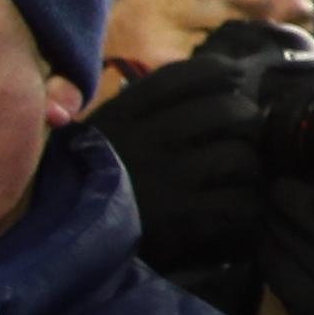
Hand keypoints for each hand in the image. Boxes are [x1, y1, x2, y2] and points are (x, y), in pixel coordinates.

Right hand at [85, 56, 266, 278]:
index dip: (220, 70)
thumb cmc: (88, 184)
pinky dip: (246, 205)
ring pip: (238, 157)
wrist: (62, 244)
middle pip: (224, 112)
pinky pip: (238, 202)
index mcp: (122, 114)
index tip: (237, 77)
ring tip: (244, 174)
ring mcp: (165, 181)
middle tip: (250, 132)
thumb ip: (141, 109)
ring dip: (251, 166)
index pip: (184, 76)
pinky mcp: (181, 221)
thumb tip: (197, 86)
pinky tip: (238, 208)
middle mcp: (145, 141)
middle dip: (248, 119)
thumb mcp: (102, 135)